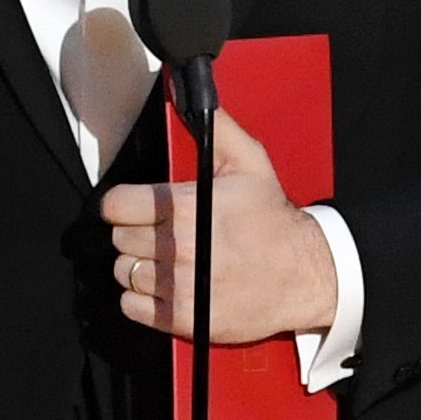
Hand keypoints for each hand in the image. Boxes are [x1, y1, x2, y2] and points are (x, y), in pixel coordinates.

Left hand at [102, 109, 337, 342]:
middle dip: (133, 232)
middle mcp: (177, 248)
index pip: (116, 206)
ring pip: (124, 272)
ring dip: (137, 265)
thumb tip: (189, 100)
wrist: (305, 274)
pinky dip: (141, 299)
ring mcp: (180, 286)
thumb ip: (216, 129)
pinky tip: (162, 287)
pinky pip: (133, 308)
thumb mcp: (250, 162)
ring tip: (162, 260)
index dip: (121, 204)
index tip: (131, 206)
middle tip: (155, 231)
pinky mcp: (185, 319)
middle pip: (119, 239)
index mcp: (185, 207)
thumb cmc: (274, 221)